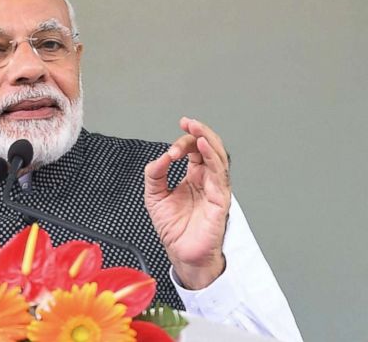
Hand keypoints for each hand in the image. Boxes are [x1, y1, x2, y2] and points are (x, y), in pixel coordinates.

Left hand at [144, 117, 230, 288]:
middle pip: (209, 149)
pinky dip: (212, 158)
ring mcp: (215, 189)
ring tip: (195, 129)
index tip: (173, 138)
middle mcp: (207, 180)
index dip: (185, 140)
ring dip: (207, 140)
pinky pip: (219, 175)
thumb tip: (161, 157)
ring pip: (218, 157)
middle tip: (188, 122)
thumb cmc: (174, 228)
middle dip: (200, 132)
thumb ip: (155, 174)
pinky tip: (203, 147)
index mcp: (194, 177)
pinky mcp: (220, 200)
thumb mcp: (154, 195)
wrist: (181, 253)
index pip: (194, 150)